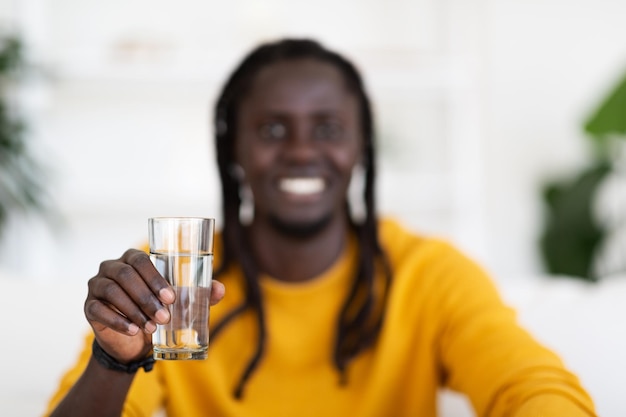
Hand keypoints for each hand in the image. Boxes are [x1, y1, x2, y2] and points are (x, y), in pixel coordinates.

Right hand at [84, 249, 224, 362]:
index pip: (141, 260)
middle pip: (125, 275)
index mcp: (133, 258)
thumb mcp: (180, 301)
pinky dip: (118, 321)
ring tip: (153, 327)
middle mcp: (111, 267)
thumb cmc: (158, 309)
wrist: (134, 339)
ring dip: (134, 310)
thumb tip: (220, 289)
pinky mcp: (89, 306)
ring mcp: (97, 285)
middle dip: (146, 296)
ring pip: (112, 292)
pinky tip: (134, 331)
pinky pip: (98, 310)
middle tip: (165, 316)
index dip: (155, 278)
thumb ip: (200, 293)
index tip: (171, 298)